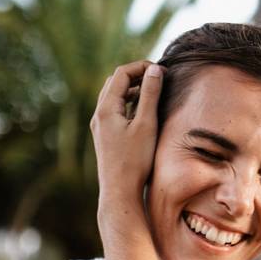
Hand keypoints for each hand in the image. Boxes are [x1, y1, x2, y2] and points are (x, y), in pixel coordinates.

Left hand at [90, 59, 163, 203]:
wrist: (120, 192)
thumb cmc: (135, 161)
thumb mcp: (147, 125)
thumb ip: (150, 95)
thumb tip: (155, 71)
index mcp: (106, 109)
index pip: (121, 74)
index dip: (141, 67)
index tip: (162, 71)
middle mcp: (98, 115)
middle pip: (114, 82)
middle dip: (136, 75)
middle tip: (158, 78)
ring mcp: (100, 126)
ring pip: (113, 97)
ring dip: (132, 89)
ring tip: (152, 92)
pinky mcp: (105, 137)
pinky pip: (114, 110)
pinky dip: (128, 104)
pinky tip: (142, 113)